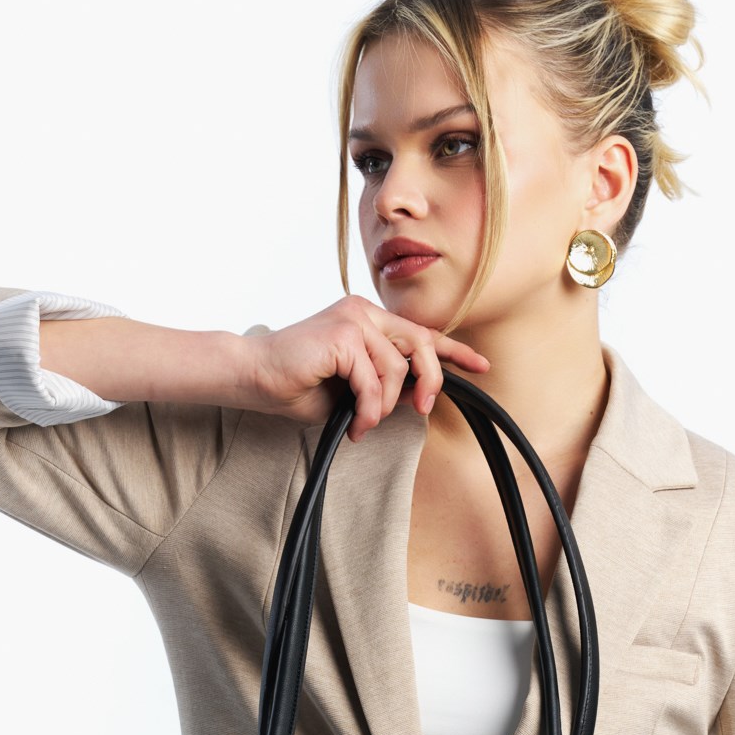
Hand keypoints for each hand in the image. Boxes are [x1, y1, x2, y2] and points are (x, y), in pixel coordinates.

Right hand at [243, 295, 490, 442]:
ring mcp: (354, 319)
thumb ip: (383, 384)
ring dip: (382, 408)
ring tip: (362, 423)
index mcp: (368, 320)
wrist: (253, 376)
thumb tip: (414, 396)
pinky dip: (368, 409)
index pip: (420, 333)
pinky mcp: (343, 334)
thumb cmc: (296, 384)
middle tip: (420, 411)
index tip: (480, 365)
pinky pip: (373, 382)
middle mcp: (364, 312)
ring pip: (396, 370)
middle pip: (421, 344)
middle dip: (430, 383)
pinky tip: (354, 422)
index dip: (453, 351)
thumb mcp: (351, 387)